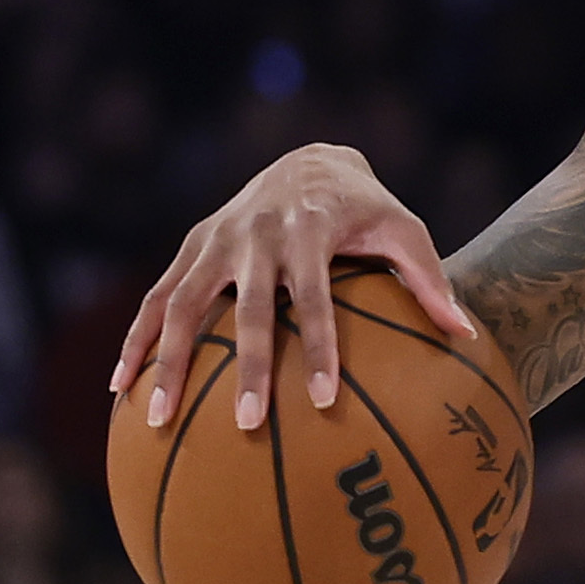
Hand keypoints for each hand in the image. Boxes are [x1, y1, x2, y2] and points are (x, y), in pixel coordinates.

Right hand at [111, 144, 482, 434]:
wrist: (309, 159)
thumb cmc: (366, 208)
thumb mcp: (405, 231)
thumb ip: (429, 280)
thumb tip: (466, 336)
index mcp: (308, 233)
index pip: (313, 299)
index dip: (317, 348)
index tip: (320, 401)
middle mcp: (254, 235)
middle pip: (244, 311)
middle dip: (243, 368)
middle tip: (245, 424)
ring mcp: (215, 242)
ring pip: (181, 305)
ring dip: (166, 362)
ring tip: (155, 419)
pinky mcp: (191, 248)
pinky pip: (155, 299)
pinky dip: (135, 340)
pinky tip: (119, 387)